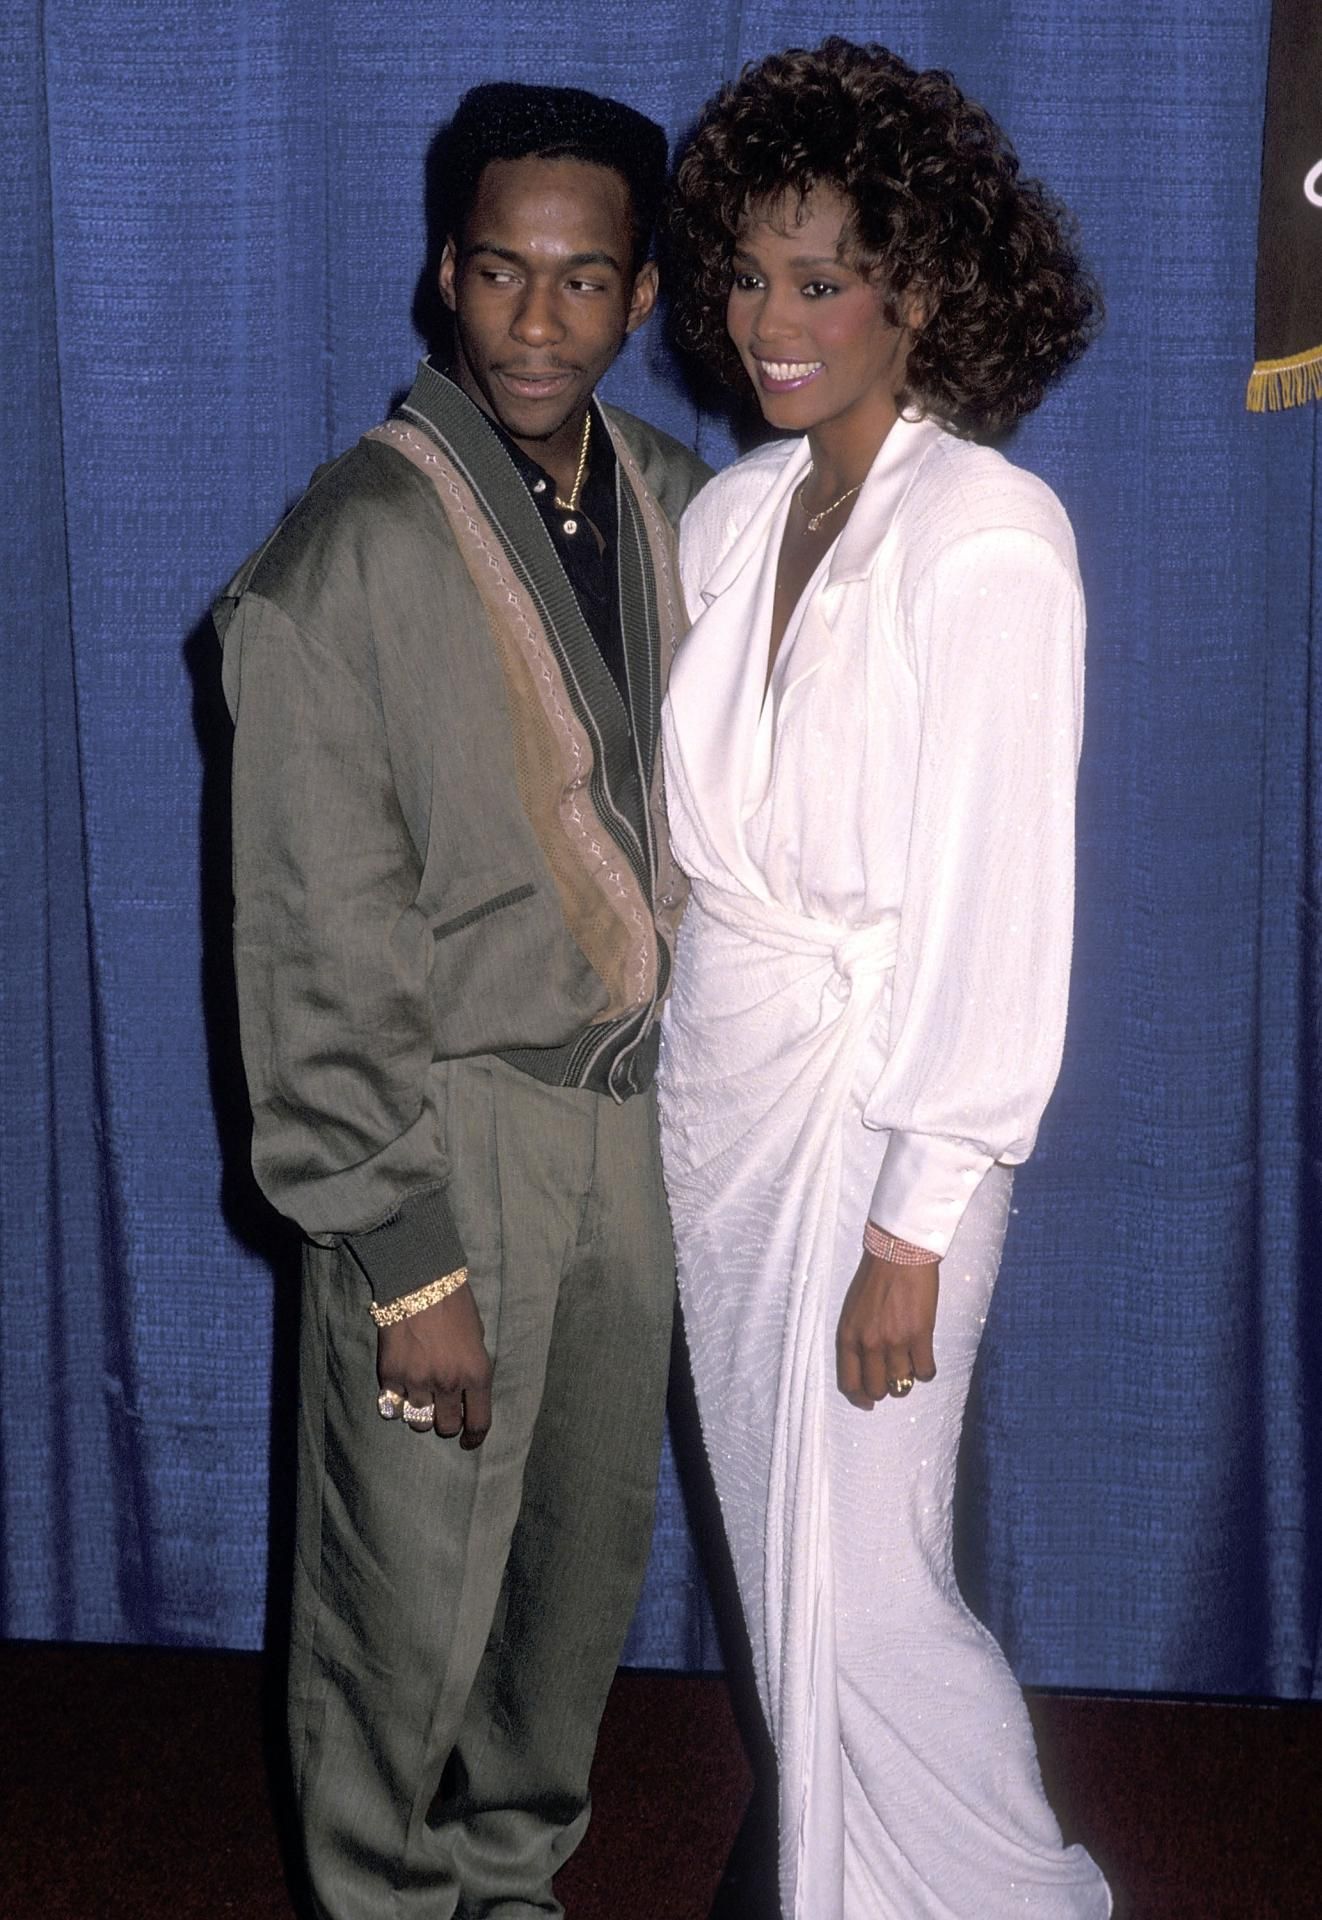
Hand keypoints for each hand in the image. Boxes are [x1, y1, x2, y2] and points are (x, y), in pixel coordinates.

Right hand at [378, 1283, 492, 1447]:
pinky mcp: (391, 1375)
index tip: (468, 1441)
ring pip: (418, 1421)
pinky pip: (392, 1407)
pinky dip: (395, 1403)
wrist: (419, 1279)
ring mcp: (417, 1381)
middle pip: (445, 1426)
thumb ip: (471, 1368)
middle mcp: (448, 1383)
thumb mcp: (476, 1337)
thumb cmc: (454, 1303)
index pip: (479, 1422)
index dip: (474, 1438)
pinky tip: (398, 1392)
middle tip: (441, 1412)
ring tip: (419, 1398)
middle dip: (445, 1423)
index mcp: (476, 1373)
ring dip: (420, 1413)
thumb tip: (464, 1392)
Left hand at [835, 1252, 937, 1409]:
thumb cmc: (875, 1278)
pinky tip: (925, 1358)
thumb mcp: (853, 1311)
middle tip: (894, 1378)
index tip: (868, 1402)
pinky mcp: (920, 1335)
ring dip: (908, 1379)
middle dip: (886, 1389)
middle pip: (877, 1389)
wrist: (899, 1253)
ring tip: (910, 1363)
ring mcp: (895, 1341)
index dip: (860, 1398)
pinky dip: (926, 1371)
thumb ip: (857, 1339)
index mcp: (849, 1336)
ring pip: (902, 1384)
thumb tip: (868, 1367)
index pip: (849, 1383)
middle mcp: (869, 1343)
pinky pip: (925, 1371)